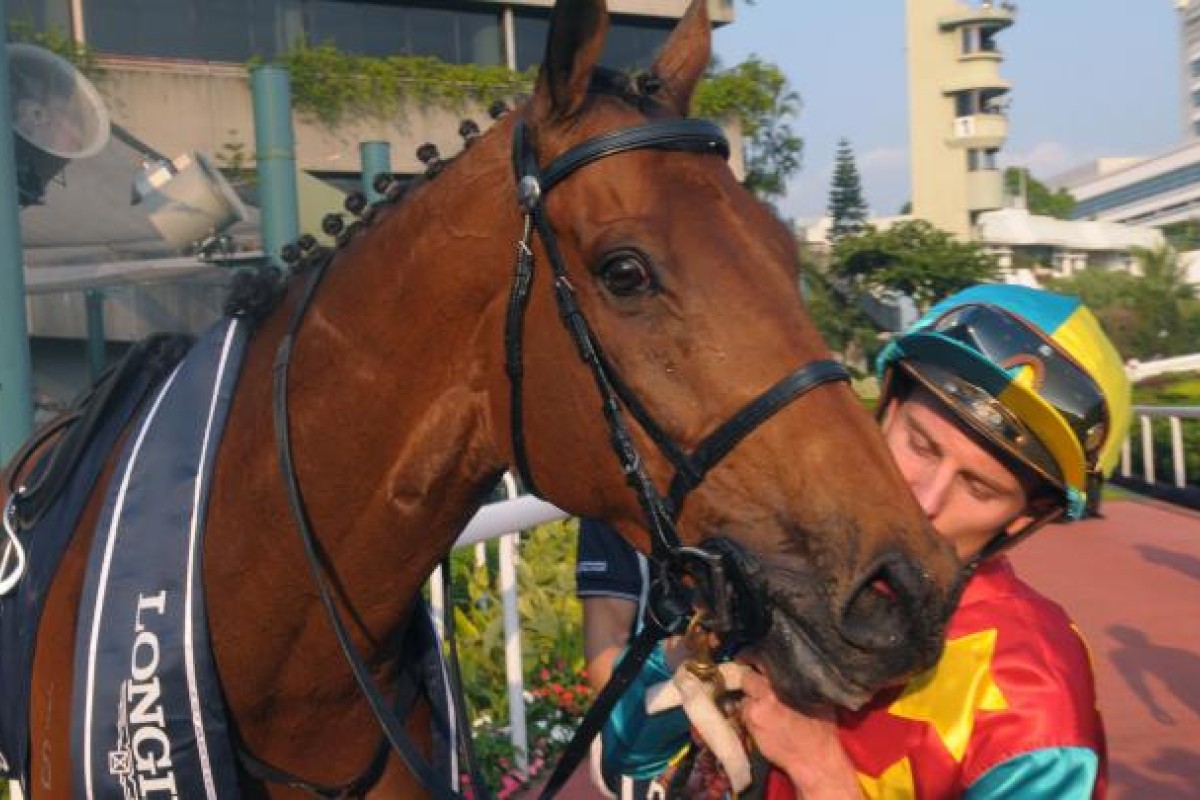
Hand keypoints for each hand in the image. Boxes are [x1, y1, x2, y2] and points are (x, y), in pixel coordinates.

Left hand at [739, 669, 862, 798]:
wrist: (814, 760)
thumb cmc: (821, 730)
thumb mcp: (816, 697)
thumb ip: (799, 681)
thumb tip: (789, 669)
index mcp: (785, 682)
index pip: (760, 660)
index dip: (755, 660)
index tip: (754, 661)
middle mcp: (767, 693)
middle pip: (747, 678)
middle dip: (751, 681)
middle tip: (758, 686)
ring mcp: (755, 710)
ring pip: (744, 697)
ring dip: (750, 700)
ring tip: (762, 707)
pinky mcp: (750, 726)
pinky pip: (744, 714)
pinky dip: (750, 715)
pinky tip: (761, 720)